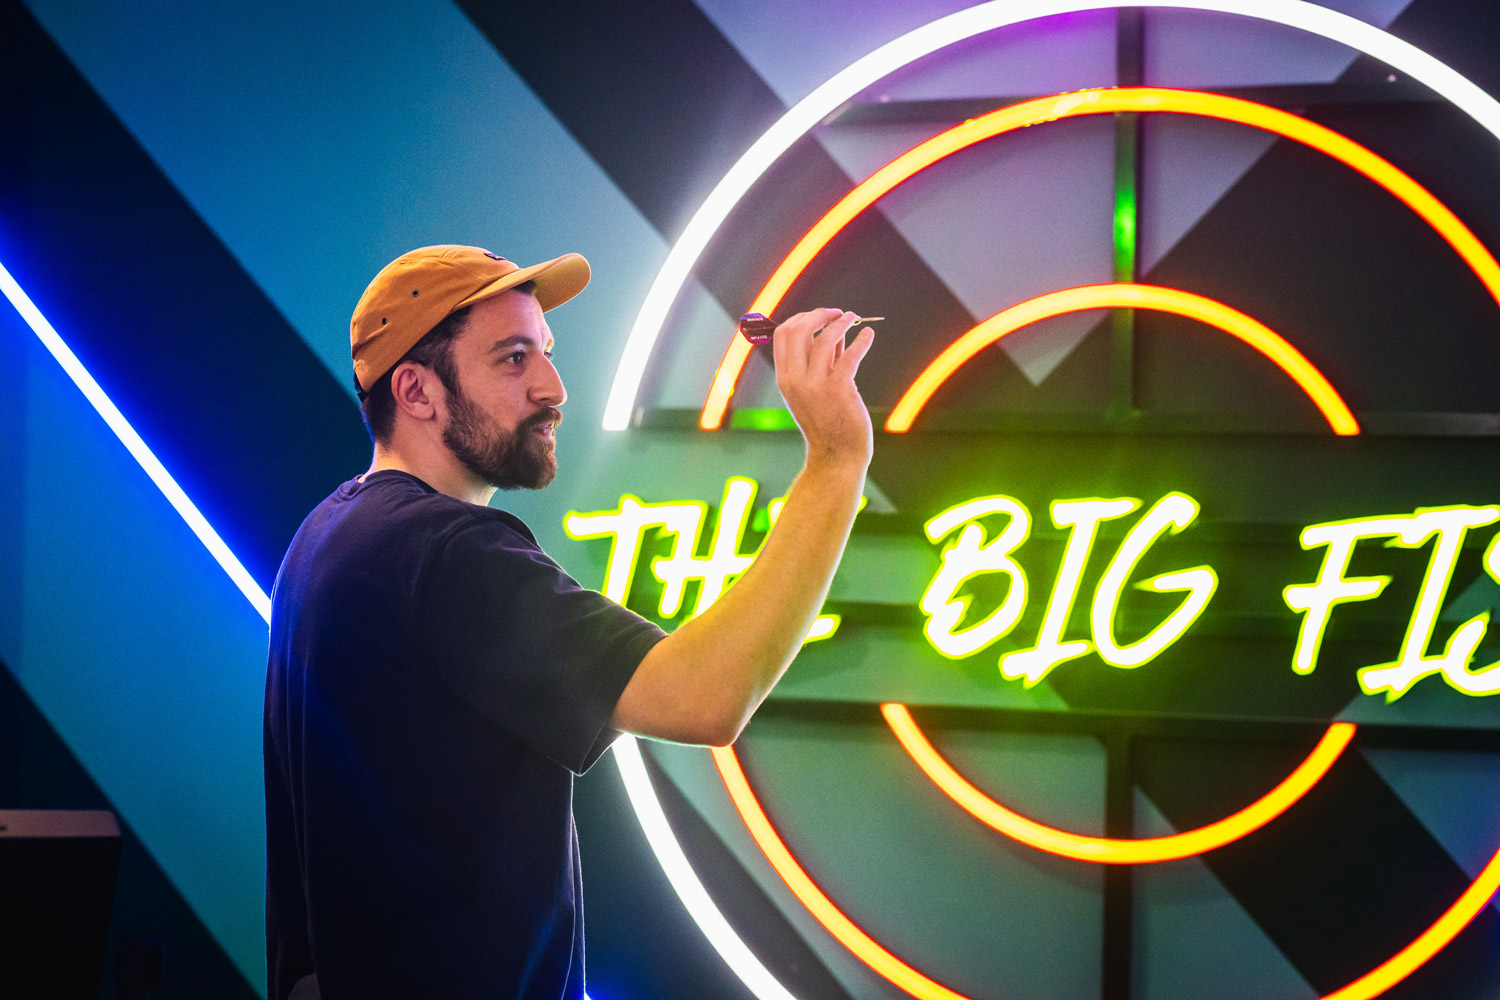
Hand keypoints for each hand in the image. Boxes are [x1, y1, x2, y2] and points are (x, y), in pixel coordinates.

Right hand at [772, 308, 874, 466]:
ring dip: (841, 322)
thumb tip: (833, 328)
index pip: (783, 335)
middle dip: (819, 315)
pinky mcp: (839, 390)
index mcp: (785, 378)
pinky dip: (861, 341)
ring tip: (854, 318)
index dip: (801, 317)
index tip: (819, 314)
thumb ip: (821, 360)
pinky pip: (850, 356)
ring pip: (825, 338)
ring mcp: (815, 386)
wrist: (836, 455)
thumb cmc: (827, 421)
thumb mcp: (814, 389)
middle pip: (799, 330)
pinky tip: (868, 335)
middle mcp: (795, 380)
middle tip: (837, 313)